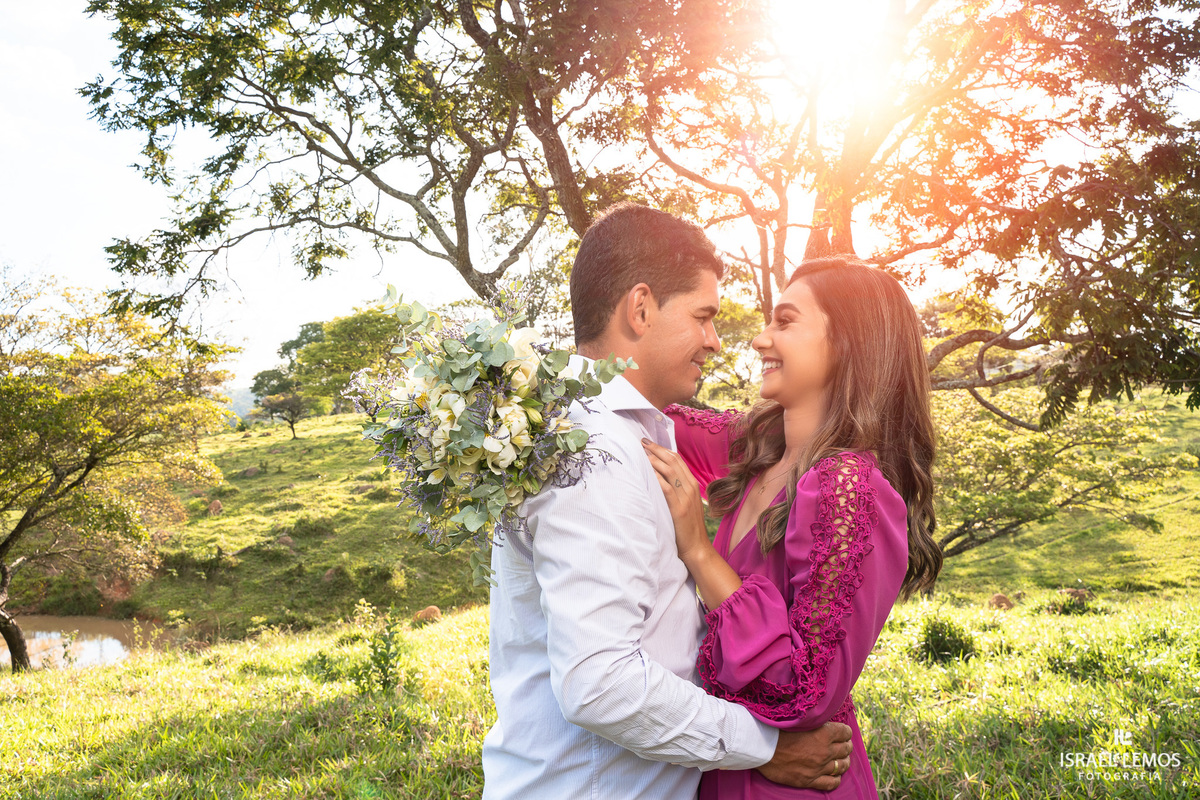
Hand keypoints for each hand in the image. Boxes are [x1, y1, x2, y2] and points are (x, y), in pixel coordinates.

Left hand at [640, 438, 708, 562]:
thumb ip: (677, 490)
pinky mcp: (679, 508)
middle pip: (673, 461)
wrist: (697, 548)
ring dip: (654, 460)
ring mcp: (686, 498)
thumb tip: (660, 478)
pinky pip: (666, 488)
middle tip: (642, 442)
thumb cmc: (688, 528)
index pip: (678, 460)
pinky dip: (656, 477)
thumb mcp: (686, 504)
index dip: (663, 449)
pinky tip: (646, 471)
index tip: (649, 443)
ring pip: (669, 471)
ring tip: (641, 453)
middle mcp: (690, 488)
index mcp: (693, 485)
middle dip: (656, 450)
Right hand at [757, 722, 853, 789]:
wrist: (761, 747)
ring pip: (842, 766)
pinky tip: (834, 775)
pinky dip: (836, 779)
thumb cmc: (776, 728)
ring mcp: (818, 767)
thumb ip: (812, 719)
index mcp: (823, 733)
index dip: (845, 731)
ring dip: (844, 761)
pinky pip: (831, 783)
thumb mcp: (797, 718)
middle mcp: (825, 751)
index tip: (842, 732)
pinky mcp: (810, 780)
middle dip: (846, 746)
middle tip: (843, 745)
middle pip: (845, 749)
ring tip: (841, 759)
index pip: (845, 732)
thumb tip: (818, 715)